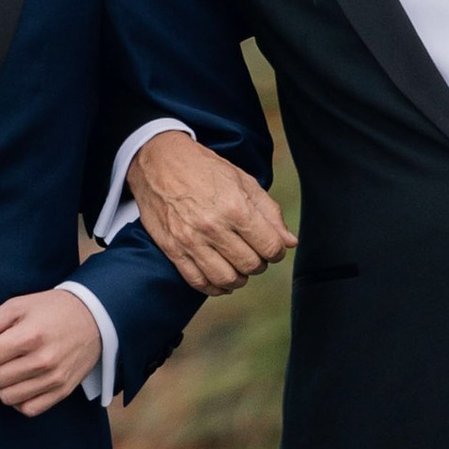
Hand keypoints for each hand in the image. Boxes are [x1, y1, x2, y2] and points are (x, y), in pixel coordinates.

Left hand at [0, 288, 101, 416]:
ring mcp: (54, 379)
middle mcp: (43, 360)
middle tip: (4, 353)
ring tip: (13, 367)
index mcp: (30, 336)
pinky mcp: (62, 392)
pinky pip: (28, 409)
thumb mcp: (18, 306)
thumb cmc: (51, 309)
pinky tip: (23, 383)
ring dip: (3, 384)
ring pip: (6, 397)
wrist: (95, 318)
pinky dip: (20, 399)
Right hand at [127, 134, 293, 291]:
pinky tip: (220, 279)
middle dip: (259, 264)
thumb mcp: (243, 181)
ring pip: (226, 279)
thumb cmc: (204, 168)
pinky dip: (214, 287)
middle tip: (254, 254)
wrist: (159, 161)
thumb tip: (290, 242)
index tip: (272, 247)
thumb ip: (269, 212)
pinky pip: (197, 281)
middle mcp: (213, 227)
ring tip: (238, 267)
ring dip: (239, 278)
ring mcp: (190, 240)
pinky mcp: (173, 249)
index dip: (277, 251)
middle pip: (250, 265)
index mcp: (235, 208)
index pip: (270, 247)